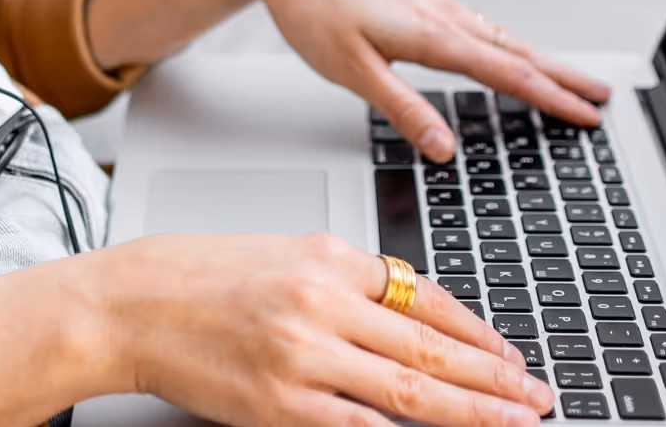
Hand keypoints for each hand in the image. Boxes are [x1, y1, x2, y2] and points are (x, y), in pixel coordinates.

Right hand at [99, 233, 554, 426]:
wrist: (126, 304)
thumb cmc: (194, 278)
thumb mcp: (279, 255)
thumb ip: (342, 281)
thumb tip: (406, 313)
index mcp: (325, 256)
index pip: (423, 295)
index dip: (478, 331)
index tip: (512, 355)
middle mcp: (320, 302)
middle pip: (429, 347)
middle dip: (494, 378)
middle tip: (539, 395)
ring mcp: (302, 356)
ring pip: (409, 391)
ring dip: (472, 412)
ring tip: (515, 422)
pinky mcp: (279, 405)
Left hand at [224, 0, 611, 159]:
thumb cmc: (310, 7)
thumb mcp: (349, 69)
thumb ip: (401, 108)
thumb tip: (444, 149)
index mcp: (431, 33)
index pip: (506, 73)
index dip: (550, 98)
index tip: (588, 116)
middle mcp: (441, 12)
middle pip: (515, 50)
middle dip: (562, 77)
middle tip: (604, 98)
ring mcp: (431, 0)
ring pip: (497, 35)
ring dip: (538, 59)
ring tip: (569, 80)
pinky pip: (476, 24)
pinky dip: (504, 43)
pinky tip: (504, 51)